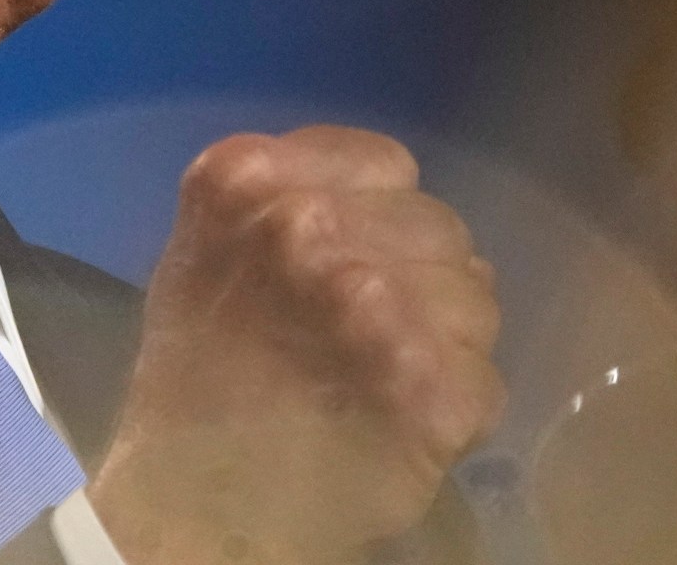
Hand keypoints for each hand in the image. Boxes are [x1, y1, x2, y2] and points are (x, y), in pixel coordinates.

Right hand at [89, 127, 503, 564]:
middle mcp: (310, 225)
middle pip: (439, 226)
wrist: (193, 511)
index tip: (356, 263)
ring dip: (445, 345)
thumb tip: (394, 204)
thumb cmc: (196, 386)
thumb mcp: (207, 255)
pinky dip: (454, 414)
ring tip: (381, 388)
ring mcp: (374, 303)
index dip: (382, 218)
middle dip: (421, 279)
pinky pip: (484, 380)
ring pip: (474, 298)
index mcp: (248, 178)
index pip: (387, 164)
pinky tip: (399, 430)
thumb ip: (287, 202)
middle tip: (367, 341)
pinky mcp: (426, 384)